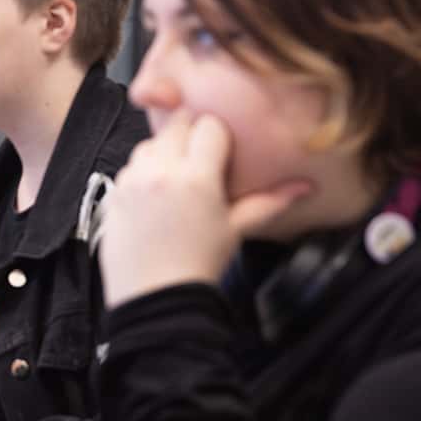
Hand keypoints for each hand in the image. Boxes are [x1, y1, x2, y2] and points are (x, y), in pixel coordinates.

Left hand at [98, 111, 310, 309]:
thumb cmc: (199, 265)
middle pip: (177, 124)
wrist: (154, 297)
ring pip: (150, 142)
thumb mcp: (236, 231)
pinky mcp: (114, 193)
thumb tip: (306, 187)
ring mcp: (133, 181)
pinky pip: (130, 166)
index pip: (209, 126)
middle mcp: (161, 172)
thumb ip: (269, 202)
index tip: (221, 151)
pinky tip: (154, 195)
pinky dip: (142, 172)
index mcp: (196, 178)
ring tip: (177, 178)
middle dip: (191, 134)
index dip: (218, 135)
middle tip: (201, 159)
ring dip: (164, 152)